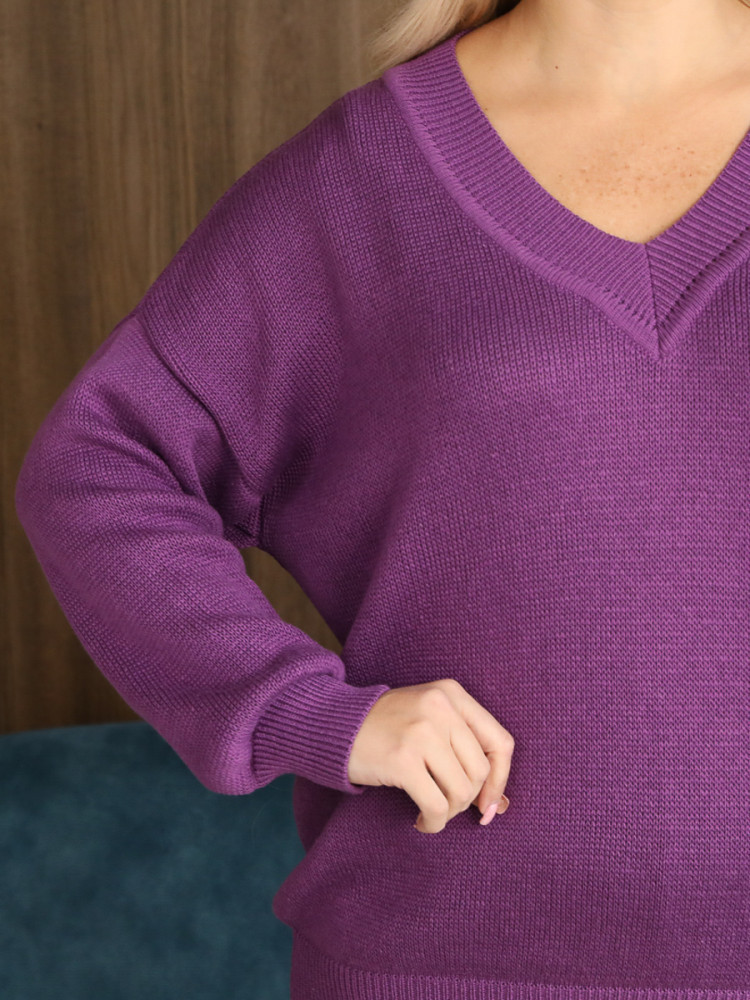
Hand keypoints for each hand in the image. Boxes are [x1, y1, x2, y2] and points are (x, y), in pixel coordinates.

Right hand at [347, 677, 513, 832]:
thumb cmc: (388, 727)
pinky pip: (436, 805)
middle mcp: (440, 707)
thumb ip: (465, 752)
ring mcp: (421, 732)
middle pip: (481, 771)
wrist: (334, 724)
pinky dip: (433, 822)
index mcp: (452, 694)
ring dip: (449, 812)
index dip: (500, 780)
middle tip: (449, 807)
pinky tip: (421, 821)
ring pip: (461, 791)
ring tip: (432, 812)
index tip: (487, 803)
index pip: (501, 743)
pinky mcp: (401, 759)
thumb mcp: (430, 722)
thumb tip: (498, 806)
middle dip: (469, 800)